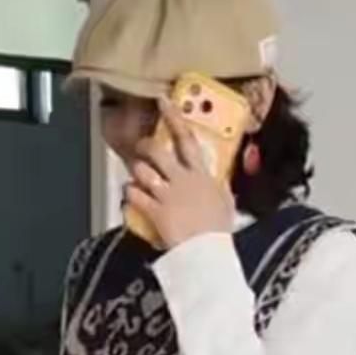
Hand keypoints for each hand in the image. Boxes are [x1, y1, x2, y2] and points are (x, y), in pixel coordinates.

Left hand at [125, 99, 234, 248]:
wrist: (207, 252)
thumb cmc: (219, 231)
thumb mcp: (226, 203)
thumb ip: (221, 188)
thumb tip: (221, 182)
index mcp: (201, 174)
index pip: (187, 138)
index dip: (173, 117)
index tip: (162, 102)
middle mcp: (182, 179)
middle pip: (158, 151)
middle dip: (145, 146)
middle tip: (141, 148)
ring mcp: (167, 194)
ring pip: (142, 171)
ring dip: (136, 172)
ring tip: (136, 178)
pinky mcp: (154, 211)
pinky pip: (134, 195)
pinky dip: (129, 194)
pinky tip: (130, 196)